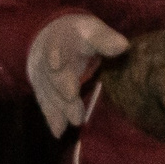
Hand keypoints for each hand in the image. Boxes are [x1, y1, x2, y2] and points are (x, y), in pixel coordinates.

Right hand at [26, 13, 128, 136]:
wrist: (47, 39)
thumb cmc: (78, 36)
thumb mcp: (91, 31)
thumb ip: (105, 39)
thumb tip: (123, 46)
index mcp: (62, 40)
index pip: (58, 46)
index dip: (58, 56)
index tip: (60, 69)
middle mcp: (48, 58)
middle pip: (54, 74)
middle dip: (63, 87)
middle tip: (74, 101)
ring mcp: (42, 75)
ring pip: (50, 91)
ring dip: (61, 107)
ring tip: (75, 121)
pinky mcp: (41, 89)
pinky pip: (45, 103)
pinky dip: (52, 118)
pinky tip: (59, 132)